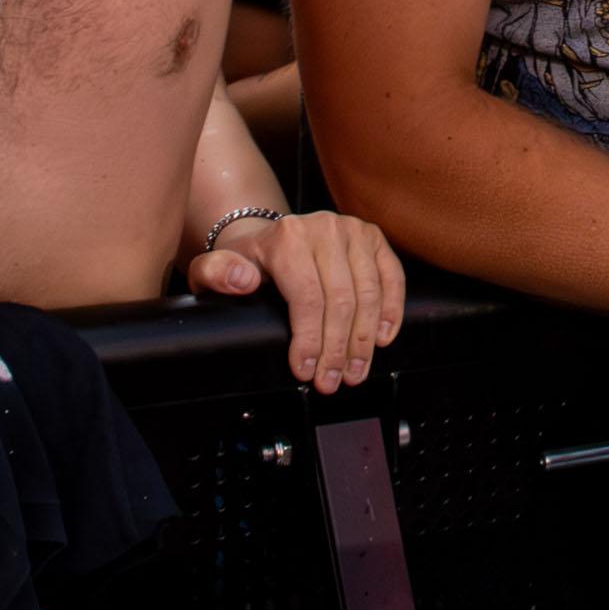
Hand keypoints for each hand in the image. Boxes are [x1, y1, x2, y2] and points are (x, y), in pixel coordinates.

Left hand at [187, 210, 404, 393]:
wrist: (272, 238)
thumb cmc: (248, 262)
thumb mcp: (216, 269)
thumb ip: (216, 274)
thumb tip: (243, 280)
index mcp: (287, 237)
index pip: (307, 296)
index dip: (310, 339)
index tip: (306, 370)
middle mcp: (324, 228)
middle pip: (341, 299)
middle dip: (338, 349)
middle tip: (332, 381)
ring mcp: (353, 231)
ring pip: (369, 293)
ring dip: (363, 340)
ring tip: (354, 370)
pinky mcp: (374, 237)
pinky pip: (392, 277)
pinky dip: (391, 311)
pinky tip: (381, 338)